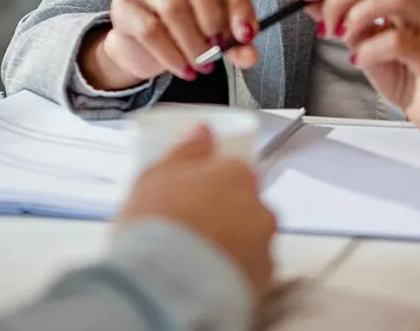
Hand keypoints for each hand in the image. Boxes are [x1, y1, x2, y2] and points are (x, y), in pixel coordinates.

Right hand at [81, 0, 261, 90]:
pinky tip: (184, 70)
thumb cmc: (185, 33)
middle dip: (213, 17)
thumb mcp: (217, 38)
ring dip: (193, 42)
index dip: (239, 2)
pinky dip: (172, 55)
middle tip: (219, 48)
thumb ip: (236, 44)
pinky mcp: (123, 5)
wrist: (143, 49)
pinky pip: (149, 29)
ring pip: (172, 6)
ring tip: (203, 65)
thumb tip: (250, 55)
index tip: (246, 34)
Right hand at [118, 126, 276, 296]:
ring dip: (230, 241)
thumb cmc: (156, 229)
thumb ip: (186, 151)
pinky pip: (250, 267)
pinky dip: (234, 268)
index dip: (208, 185)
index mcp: (235, 173)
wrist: (163, 287)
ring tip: (195, 255)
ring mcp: (264, 244)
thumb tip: (202, 132)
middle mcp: (258, 205)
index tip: (190, 198)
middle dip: (222, 213)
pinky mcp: (263, 278)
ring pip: (249, 236)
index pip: (231, 170)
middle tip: (188, 228)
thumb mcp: (155, 177)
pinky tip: (207, 274)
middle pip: (243, 202)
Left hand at [299, 0, 419, 143]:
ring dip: (358, 14)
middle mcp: (419, 4)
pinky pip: (400, 41)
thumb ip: (341, 21)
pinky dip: (371, 48)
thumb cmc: (406, 74)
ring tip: (343, 37)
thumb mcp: (363, 44)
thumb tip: (311, 2)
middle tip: (326, 24)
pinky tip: (360, 59)